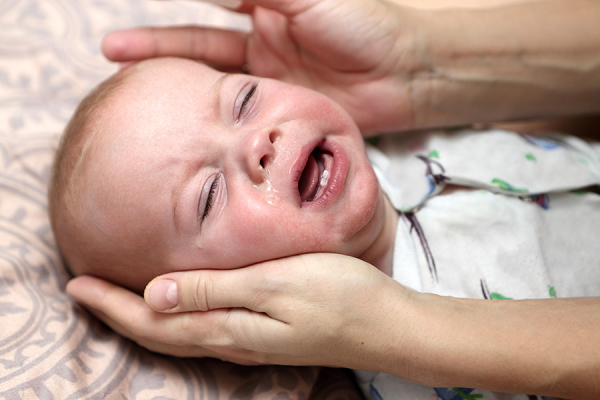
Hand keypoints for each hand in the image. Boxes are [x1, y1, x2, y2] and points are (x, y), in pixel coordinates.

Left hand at [66, 253, 414, 368]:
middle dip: (117, 313)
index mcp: (229, 328)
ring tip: (117, 298)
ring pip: (179, 334)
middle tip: (83, 289)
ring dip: (142, 318)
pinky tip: (178, 304)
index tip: (76, 284)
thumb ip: (215, 291)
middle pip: (160, 333)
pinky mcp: (265, 334)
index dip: (112, 305)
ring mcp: (249, 341)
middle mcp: (232, 341)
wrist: (388, 325)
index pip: (154, 322)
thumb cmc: (338, 295)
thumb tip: (154, 296)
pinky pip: (203, 330)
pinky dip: (176, 318)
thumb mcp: (274, 285)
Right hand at [101, 0, 423, 133]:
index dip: (172, 11)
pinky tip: (183, 120)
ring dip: (175, 80)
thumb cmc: (363, 24)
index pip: (211, 5)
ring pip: (211, 80)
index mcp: (268, 8)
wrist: (406, 74)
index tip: (134, 13)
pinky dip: (209, 115)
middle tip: (112, 51)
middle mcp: (263, 43)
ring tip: (131, 83)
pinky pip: (237, 114)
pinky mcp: (279, 112)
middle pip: (198, 43)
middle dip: (157, 45)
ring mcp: (270, 80)